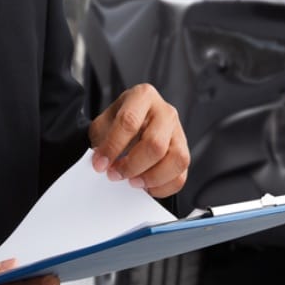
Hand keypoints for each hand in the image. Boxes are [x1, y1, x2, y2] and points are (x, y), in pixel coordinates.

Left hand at [88, 83, 189, 197]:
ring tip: (133, 182)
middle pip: (155, 144)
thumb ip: (102, 142)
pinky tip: (146, 186)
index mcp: (143, 96)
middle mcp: (165, 112)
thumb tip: (103, 164)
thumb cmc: (117, 124)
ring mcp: (179, 132)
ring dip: (151, 177)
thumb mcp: (104, 124)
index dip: (113, 147)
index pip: (129, 122)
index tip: (100, 164)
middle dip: (132, 166)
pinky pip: (180, 176)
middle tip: (115, 175)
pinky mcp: (184, 152)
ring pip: (176, 160)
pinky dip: (162, 187)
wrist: (131, 125)